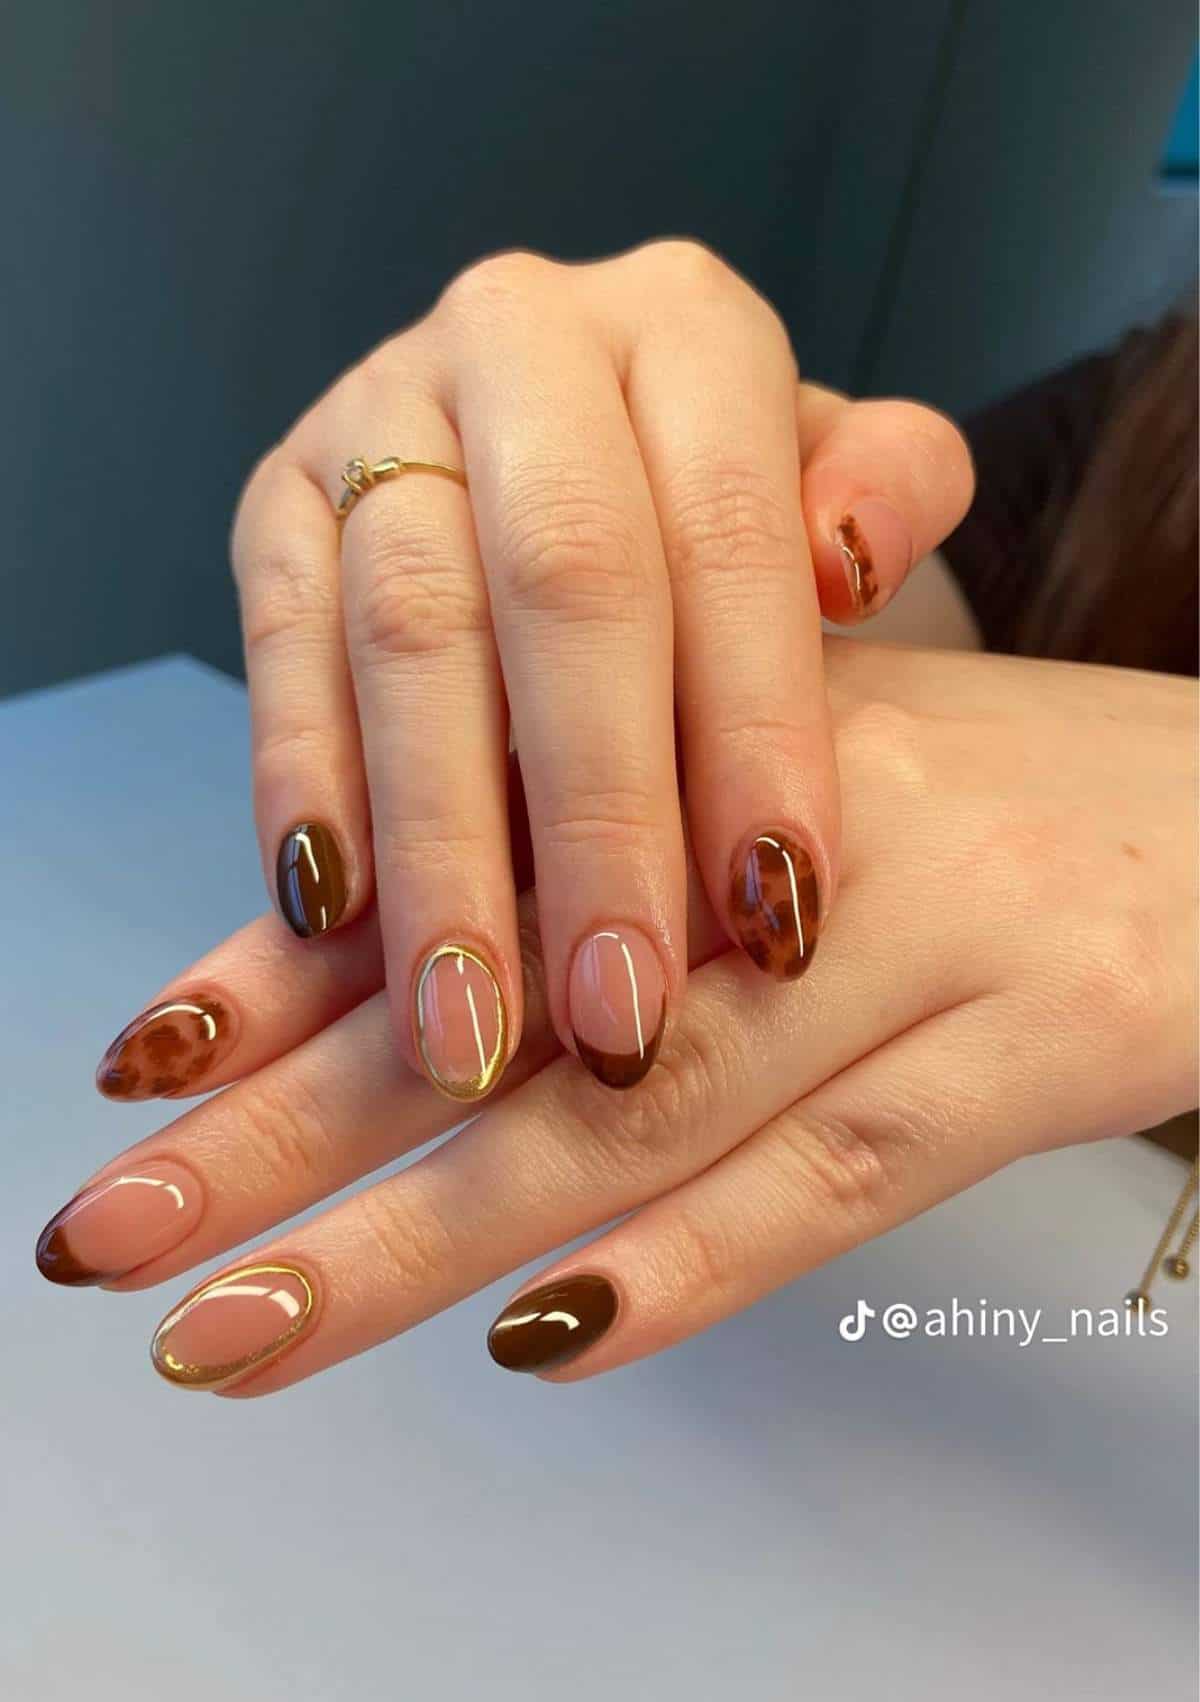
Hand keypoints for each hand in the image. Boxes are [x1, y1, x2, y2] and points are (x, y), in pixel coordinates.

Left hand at [39, 642, 1196, 1389]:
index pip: (459, 876)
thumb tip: (403, 969)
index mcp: (705, 762)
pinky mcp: (1027, 1046)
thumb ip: (608, 874)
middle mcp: (781, 844)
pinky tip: (548, 1340)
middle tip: (114, 1234)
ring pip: (633, 1111)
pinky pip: (838, 1173)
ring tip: (247, 1333)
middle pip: (506, 1008)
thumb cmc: (980, 820)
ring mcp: (911, 946)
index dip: (287, 980)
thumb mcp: (782, 805)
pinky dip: (690, 1262)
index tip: (139, 1079)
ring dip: (423, 1237)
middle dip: (285, 1132)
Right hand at [229, 238, 970, 1098]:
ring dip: (439, 852)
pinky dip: (307, 790)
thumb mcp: (841, 482)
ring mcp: (379, 408)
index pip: (728, 535)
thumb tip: (847, 561)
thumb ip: (888, 496)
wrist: (580, 443)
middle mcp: (520, 336)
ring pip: (407, 634)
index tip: (776, 921)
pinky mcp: (277, 493)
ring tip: (471, 1029)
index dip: (753, 734)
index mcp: (684, 323)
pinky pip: (279, 648)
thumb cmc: (728, 514)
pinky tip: (332, 926)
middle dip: (592, 822)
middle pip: (559, 586)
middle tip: (618, 1018)